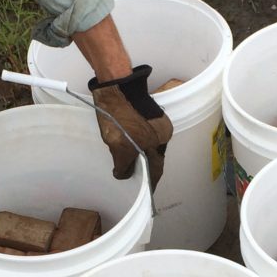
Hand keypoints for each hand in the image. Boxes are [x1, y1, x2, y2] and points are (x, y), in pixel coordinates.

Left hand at [90, 64, 173, 186]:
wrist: (115, 85)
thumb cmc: (118, 114)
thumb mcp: (118, 146)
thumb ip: (123, 164)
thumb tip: (123, 173)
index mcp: (160, 140)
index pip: (156, 168)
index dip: (150, 182)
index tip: (147, 191)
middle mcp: (162, 132)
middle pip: (153, 157)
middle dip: (144, 170)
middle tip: (133, 178)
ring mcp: (155, 121)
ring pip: (147, 146)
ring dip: (138, 156)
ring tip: (126, 164)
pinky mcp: (146, 113)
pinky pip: (143, 135)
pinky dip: (136, 143)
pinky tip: (125, 146)